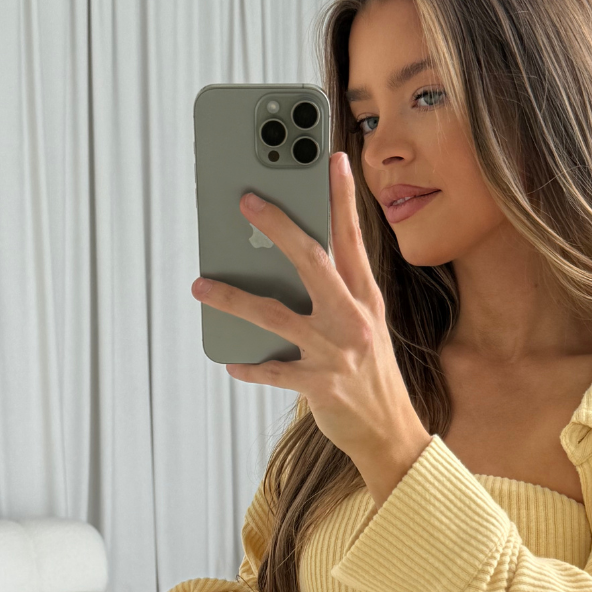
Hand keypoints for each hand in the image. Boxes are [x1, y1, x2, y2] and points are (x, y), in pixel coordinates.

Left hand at [190, 152, 431, 507]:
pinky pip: (273, 370)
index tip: (331, 158)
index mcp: (366, 298)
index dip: (341, 197)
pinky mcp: (320, 384)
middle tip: (246, 201)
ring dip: (232, 298)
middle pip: (311, 260)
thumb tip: (290, 261)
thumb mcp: (365, 326)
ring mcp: (335, 351)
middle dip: (277, 226)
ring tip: (200, 285)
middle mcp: (352, 319)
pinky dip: (249, 366)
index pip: (352, 238)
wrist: (391, 432)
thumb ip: (337, 292)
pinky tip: (230, 359)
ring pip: (274, 315)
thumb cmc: (370, 374)